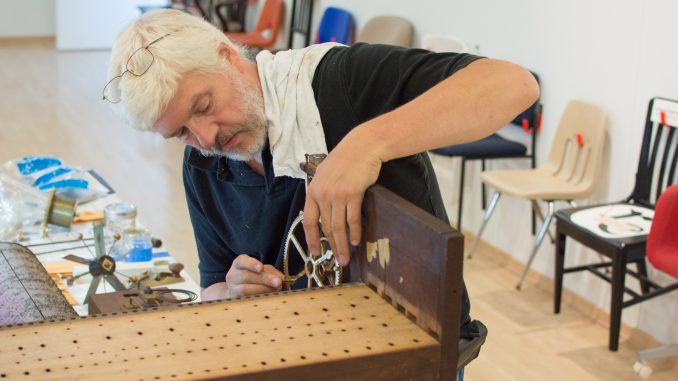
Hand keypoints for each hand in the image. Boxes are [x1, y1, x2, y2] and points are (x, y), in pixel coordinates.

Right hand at [224, 254, 282, 297]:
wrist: (239, 291)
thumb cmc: (254, 277)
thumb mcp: (262, 270)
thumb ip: (271, 272)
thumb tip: (281, 278)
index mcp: (238, 264)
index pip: (242, 261)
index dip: (251, 264)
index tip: (260, 268)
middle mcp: (232, 276)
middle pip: (246, 276)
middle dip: (264, 279)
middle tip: (278, 282)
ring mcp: (232, 289)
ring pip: (245, 289)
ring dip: (263, 290)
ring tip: (276, 290)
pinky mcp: (236, 300)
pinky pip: (247, 300)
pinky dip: (260, 298)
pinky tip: (269, 297)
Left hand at [303, 128, 382, 265]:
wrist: (363, 146)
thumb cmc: (345, 159)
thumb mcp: (325, 174)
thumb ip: (321, 192)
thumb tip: (321, 211)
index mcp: (313, 190)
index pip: (308, 220)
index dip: (312, 239)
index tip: (316, 253)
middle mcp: (323, 194)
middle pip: (325, 227)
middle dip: (331, 246)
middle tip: (337, 261)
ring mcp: (337, 194)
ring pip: (338, 226)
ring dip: (342, 244)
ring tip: (346, 257)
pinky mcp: (353, 194)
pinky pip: (352, 218)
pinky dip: (354, 232)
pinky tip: (355, 241)